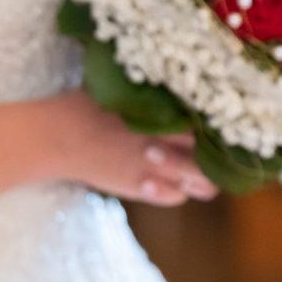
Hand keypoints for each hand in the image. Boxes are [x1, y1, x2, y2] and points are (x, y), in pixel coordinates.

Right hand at [55, 90, 217, 205]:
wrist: (58, 137)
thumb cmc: (86, 106)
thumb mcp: (124, 92)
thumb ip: (155, 94)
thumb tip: (179, 83)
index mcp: (168, 112)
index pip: (215, 123)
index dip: (223, 128)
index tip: (222, 126)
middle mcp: (170, 140)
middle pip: (217, 156)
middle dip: (218, 156)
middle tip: (210, 151)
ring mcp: (157, 167)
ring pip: (204, 185)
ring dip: (199, 178)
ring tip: (187, 170)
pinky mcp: (142, 187)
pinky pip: (175, 197)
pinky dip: (173, 191)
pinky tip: (159, 180)